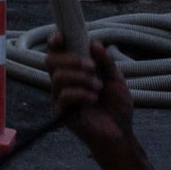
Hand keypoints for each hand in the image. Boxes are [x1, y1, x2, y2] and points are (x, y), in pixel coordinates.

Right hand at [48, 36, 137, 158]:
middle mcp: (64, 82)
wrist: (120, 132)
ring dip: (81, 78)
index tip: (61, 37)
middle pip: (50, 61)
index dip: (55, 42)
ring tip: (98, 87)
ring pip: (57, 77)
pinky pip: (63, 96)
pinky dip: (81, 93)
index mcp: (75, 71)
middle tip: (92, 67)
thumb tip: (94, 43)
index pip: (57, 53)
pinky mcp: (62, 113)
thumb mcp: (116, 79)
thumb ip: (105, 61)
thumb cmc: (117, 106)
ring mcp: (61, 97)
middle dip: (71, 59)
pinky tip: (93, 99)